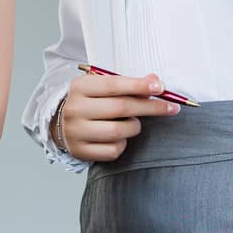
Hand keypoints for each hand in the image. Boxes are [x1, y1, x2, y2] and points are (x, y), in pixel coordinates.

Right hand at [52, 71, 178, 162]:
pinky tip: (120, 137)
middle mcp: (75, 109)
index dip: (139, 86)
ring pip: (118, 131)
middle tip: (171, 108)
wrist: (61, 123)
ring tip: (134, 123)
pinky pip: (113, 150)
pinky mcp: (80, 151)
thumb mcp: (102, 87)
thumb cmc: (89, 102)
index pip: (114, 84)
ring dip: (135, 127)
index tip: (160, 87)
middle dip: (150, 107)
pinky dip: (123, 144)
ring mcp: (76, 131)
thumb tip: (155, 81)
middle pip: (121, 108)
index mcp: (80, 87)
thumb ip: (128, 84)